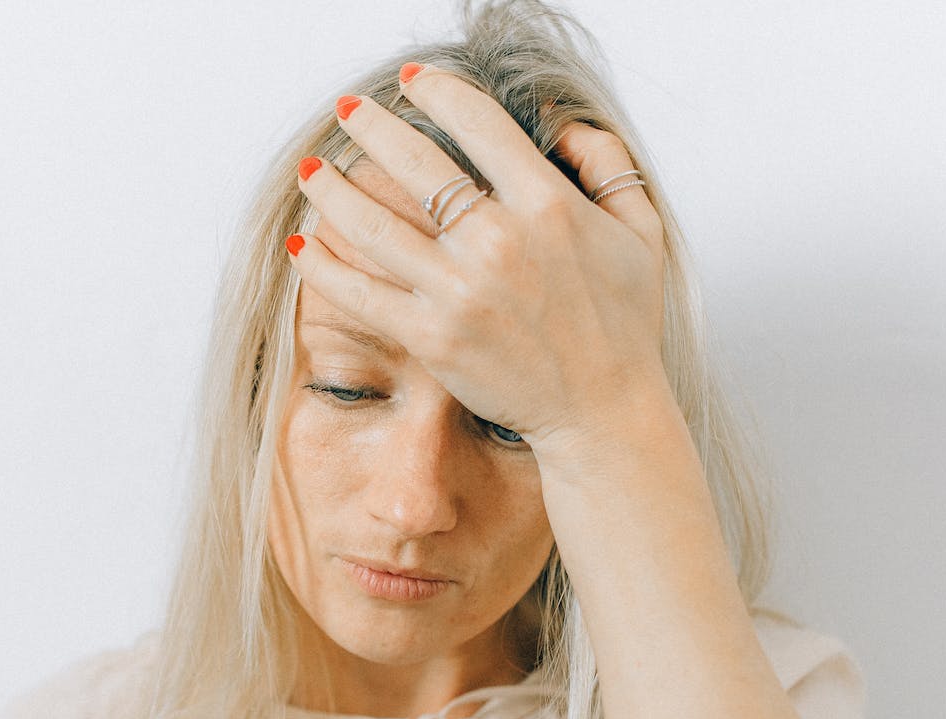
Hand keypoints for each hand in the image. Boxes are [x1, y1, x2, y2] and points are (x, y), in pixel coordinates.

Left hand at [288, 65, 670, 454]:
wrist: (603, 410)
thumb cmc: (623, 324)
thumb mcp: (641, 230)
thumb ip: (607, 163)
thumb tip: (558, 122)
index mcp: (547, 204)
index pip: (477, 123)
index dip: (436, 91)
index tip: (411, 81)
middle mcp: (498, 242)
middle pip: (415, 163)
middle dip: (372, 127)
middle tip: (350, 111)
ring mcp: (460, 291)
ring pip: (374, 224)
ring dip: (332, 190)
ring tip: (314, 171)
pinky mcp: (432, 338)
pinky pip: (361, 294)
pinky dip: (324, 267)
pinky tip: (304, 244)